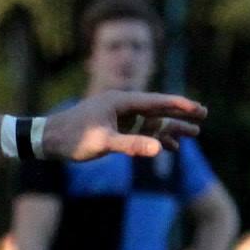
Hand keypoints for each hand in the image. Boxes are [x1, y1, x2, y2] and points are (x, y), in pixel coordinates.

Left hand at [41, 91, 205, 161]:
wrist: (45, 140)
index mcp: (121, 101)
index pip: (157, 102)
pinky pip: (138, 132)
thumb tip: (160, 148)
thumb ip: (132, 146)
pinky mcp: (112, 128)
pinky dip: (152, 139)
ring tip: (193, 135)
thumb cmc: (71, 138)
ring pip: (149, 122)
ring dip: (169, 129)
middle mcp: (121, 105)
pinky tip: (166, 149)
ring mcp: (117, 117)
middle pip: (157, 109)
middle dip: (180, 114)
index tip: (199, 109)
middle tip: (204, 116)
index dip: (179, 105)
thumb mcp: (103, 143)